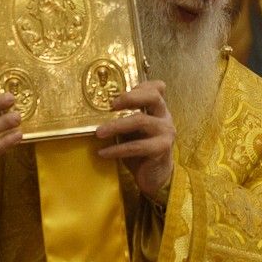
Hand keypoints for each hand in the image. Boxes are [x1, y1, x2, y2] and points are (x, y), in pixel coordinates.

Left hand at [94, 80, 174, 202]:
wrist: (155, 176)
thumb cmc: (141, 150)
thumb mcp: (133, 131)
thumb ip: (124, 118)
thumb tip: (95, 110)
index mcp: (158, 109)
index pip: (156, 88)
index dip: (140, 86)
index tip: (119, 92)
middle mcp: (165, 117)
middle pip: (153, 97)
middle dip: (130, 97)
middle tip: (111, 105)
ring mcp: (165, 132)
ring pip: (141, 121)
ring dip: (116, 126)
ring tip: (98, 132)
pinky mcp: (161, 149)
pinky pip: (137, 146)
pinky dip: (117, 149)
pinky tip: (103, 153)